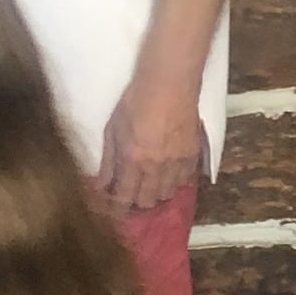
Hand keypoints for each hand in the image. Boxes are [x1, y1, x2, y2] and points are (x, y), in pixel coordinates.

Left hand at [99, 69, 203, 214]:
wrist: (170, 82)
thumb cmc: (135, 100)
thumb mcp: (113, 128)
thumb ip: (108, 160)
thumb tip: (101, 185)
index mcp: (133, 161)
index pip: (125, 197)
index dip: (118, 209)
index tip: (114, 212)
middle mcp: (157, 167)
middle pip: (149, 200)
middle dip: (137, 202)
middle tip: (131, 195)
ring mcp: (178, 162)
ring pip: (168, 193)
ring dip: (157, 193)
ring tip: (150, 185)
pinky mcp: (193, 154)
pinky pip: (185, 180)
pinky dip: (175, 182)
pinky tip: (168, 174)